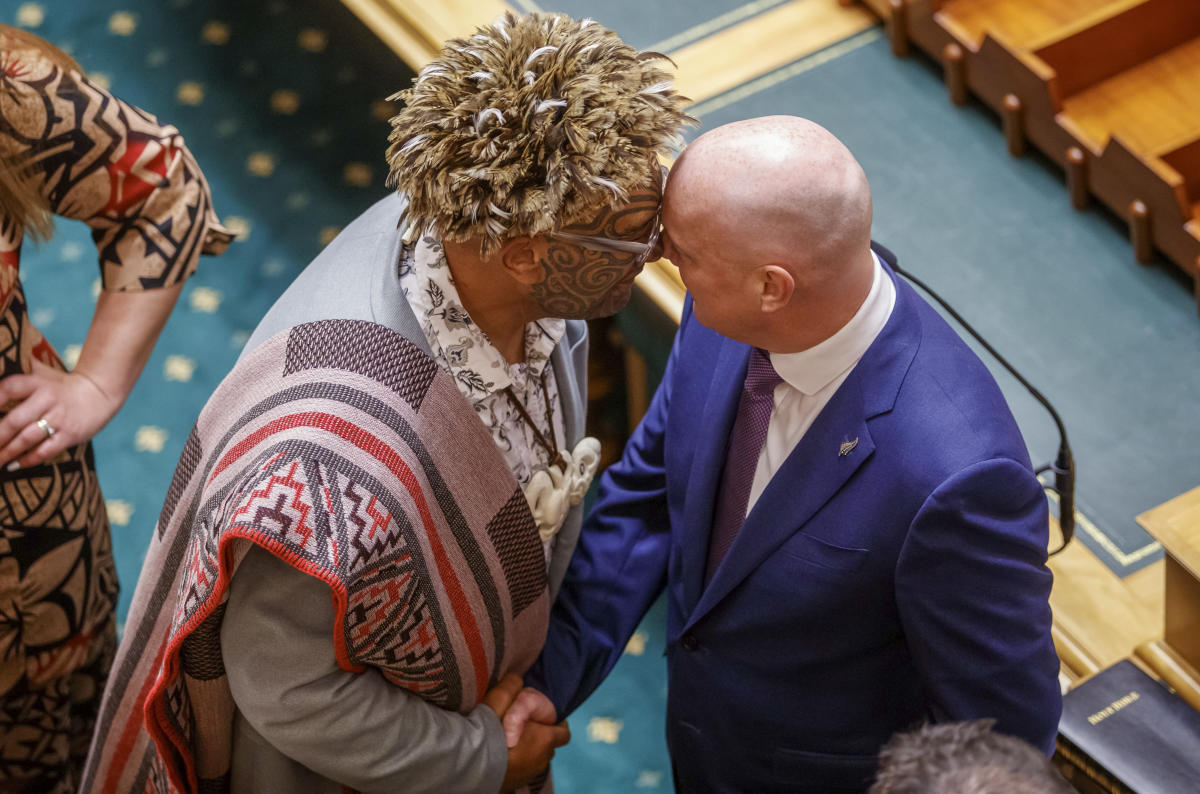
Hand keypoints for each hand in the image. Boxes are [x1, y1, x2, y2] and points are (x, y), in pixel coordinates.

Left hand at [0, 360, 121, 468]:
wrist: (99, 393)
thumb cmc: (62, 385)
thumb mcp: (42, 373)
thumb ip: (20, 369)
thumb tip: (0, 363)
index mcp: (37, 383)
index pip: (10, 388)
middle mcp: (47, 399)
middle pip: (15, 421)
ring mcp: (59, 418)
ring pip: (27, 438)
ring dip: (8, 451)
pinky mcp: (70, 434)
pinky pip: (46, 450)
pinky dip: (29, 459)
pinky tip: (14, 465)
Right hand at [481, 677, 568, 792]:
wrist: (468, 766)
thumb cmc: (489, 731)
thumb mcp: (499, 699)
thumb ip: (511, 686)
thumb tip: (517, 679)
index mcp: (544, 740)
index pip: (564, 733)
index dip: (558, 723)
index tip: (547, 716)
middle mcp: (541, 760)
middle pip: (549, 747)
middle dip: (541, 737)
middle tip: (525, 726)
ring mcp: (528, 775)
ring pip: (535, 760)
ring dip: (529, 751)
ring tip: (510, 742)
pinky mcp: (514, 785)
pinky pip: (522, 771)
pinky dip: (516, 764)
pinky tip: (501, 757)